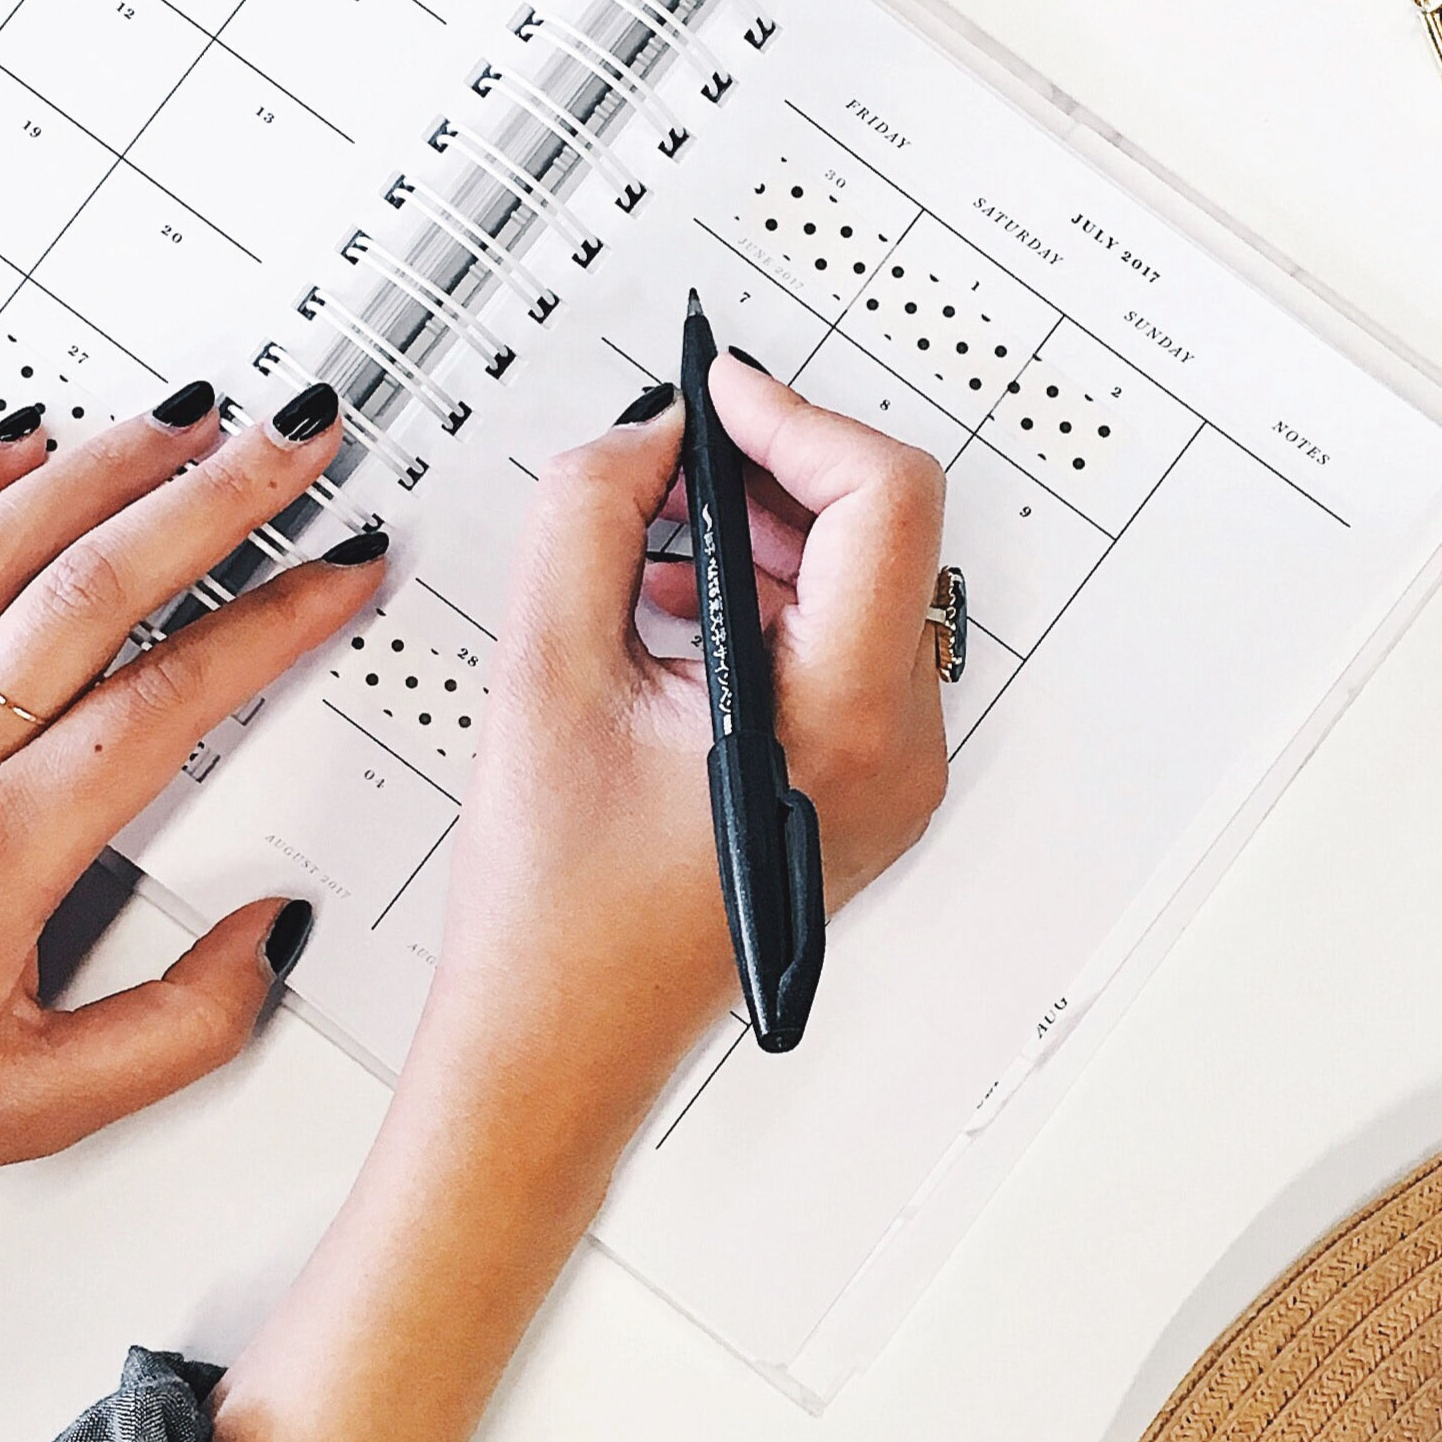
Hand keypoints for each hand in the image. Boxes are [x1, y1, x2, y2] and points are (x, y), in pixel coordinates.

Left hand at [0, 381, 387, 1210]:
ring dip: (103, 466)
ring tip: (190, 416)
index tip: (338, 571)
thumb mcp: (31, 1111)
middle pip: (92, 589)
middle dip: (215, 498)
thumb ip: (178, 1032)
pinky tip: (16, 439)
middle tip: (293, 442)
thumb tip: (270, 937)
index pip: (166, 700)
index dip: (272, 622)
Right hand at [208, 363, 947, 1441]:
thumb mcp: (543, 675)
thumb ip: (588, 516)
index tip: (716, 394)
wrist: (556, 1047)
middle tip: (665, 457)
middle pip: (881, 532)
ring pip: (859, 582)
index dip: (794, 419)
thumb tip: (644, 434)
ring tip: (648, 543)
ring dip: (757, 531)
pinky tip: (668, 607)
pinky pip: (836, 641)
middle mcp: (897, 751)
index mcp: (843, 724)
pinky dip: (760, 595)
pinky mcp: (858, 781)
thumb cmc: (553, 913)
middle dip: (768, 472)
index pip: (885, 499)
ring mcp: (889, 772)